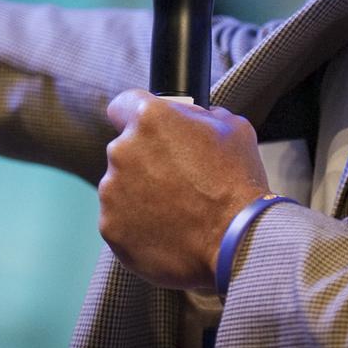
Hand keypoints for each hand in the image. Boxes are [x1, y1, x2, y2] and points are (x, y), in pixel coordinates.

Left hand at [98, 89, 269, 290]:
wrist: (235, 241)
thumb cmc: (236, 184)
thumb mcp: (233, 128)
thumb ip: (203, 115)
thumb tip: (194, 116)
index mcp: (149, 119)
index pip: (123, 105)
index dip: (136, 115)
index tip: (149, 131)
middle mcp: (122, 150)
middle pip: (124, 148)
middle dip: (144, 159)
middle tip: (174, 178)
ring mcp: (112, 191)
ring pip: (119, 185)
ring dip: (138, 192)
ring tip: (174, 208)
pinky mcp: (110, 226)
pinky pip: (118, 219)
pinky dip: (136, 224)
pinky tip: (165, 230)